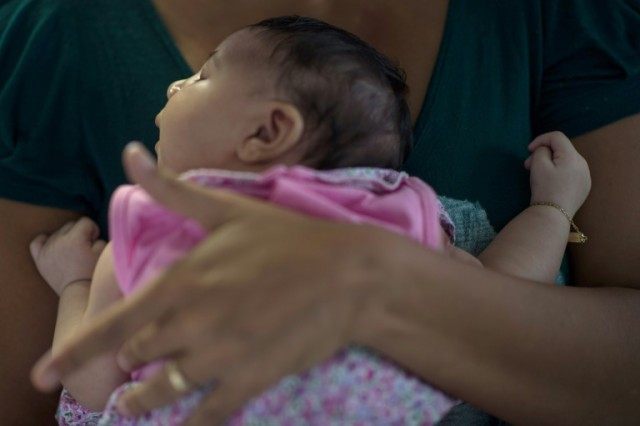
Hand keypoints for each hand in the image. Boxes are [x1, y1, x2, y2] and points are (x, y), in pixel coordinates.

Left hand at [30, 217, 106, 294]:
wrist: (78, 292)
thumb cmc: (93, 273)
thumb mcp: (102, 253)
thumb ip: (99, 238)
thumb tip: (92, 235)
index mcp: (75, 238)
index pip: (85, 221)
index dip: (93, 230)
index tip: (94, 242)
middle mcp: (59, 241)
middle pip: (71, 225)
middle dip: (80, 233)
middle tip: (85, 248)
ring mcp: (47, 249)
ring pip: (58, 232)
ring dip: (66, 238)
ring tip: (73, 252)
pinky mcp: (40, 258)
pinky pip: (37, 241)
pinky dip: (45, 241)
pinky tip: (54, 246)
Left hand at [31, 143, 385, 424]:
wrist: (346, 275)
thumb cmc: (286, 238)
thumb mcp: (226, 209)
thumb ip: (172, 190)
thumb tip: (129, 154)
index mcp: (181, 283)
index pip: (113, 324)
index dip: (72, 351)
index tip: (41, 373)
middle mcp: (191, 325)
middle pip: (138, 356)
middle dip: (132, 356)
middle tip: (136, 358)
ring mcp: (220, 358)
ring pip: (163, 389)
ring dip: (144, 396)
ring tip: (135, 400)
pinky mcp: (249, 380)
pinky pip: (206, 415)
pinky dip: (188, 424)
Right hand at [524, 131, 590, 216]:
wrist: (553, 216)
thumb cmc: (545, 189)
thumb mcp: (538, 165)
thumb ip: (541, 151)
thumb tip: (545, 150)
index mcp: (573, 156)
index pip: (557, 137)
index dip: (540, 139)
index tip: (528, 150)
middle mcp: (583, 164)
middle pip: (562, 149)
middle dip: (543, 153)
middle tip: (528, 166)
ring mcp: (586, 176)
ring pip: (566, 161)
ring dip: (551, 163)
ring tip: (538, 175)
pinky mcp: (584, 187)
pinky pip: (571, 172)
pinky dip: (559, 172)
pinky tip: (550, 183)